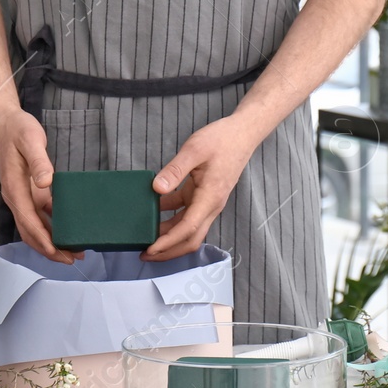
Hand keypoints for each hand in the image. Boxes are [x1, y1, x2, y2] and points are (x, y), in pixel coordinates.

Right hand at [0, 109, 73, 264]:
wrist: (6, 124)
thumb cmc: (18, 130)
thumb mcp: (31, 140)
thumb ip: (39, 161)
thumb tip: (46, 182)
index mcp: (14, 188)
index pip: (28, 221)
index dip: (43, 239)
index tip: (57, 251)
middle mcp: (16, 197)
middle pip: (30, 231)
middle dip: (49, 248)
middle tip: (72, 259)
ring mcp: (21, 197)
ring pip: (34, 227)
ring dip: (51, 241)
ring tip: (73, 251)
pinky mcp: (28, 193)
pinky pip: (38, 216)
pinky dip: (51, 228)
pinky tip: (67, 231)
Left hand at [144, 116, 262, 261]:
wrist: (242, 134)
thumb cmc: (222, 140)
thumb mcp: (195, 149)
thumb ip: (175, 170)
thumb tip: (157, 189)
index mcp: (210, 197)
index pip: (187, 228)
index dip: (168, 242)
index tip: (150, 248)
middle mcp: (210, 205)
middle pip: (190, 238)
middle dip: (168, 250)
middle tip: (145, 254)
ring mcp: (207, 202)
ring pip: (188, 229)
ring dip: (168, 236)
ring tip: (145, 237)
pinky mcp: (203, 195)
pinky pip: (186, 213)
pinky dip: (170, 217)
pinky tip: (153, 212)